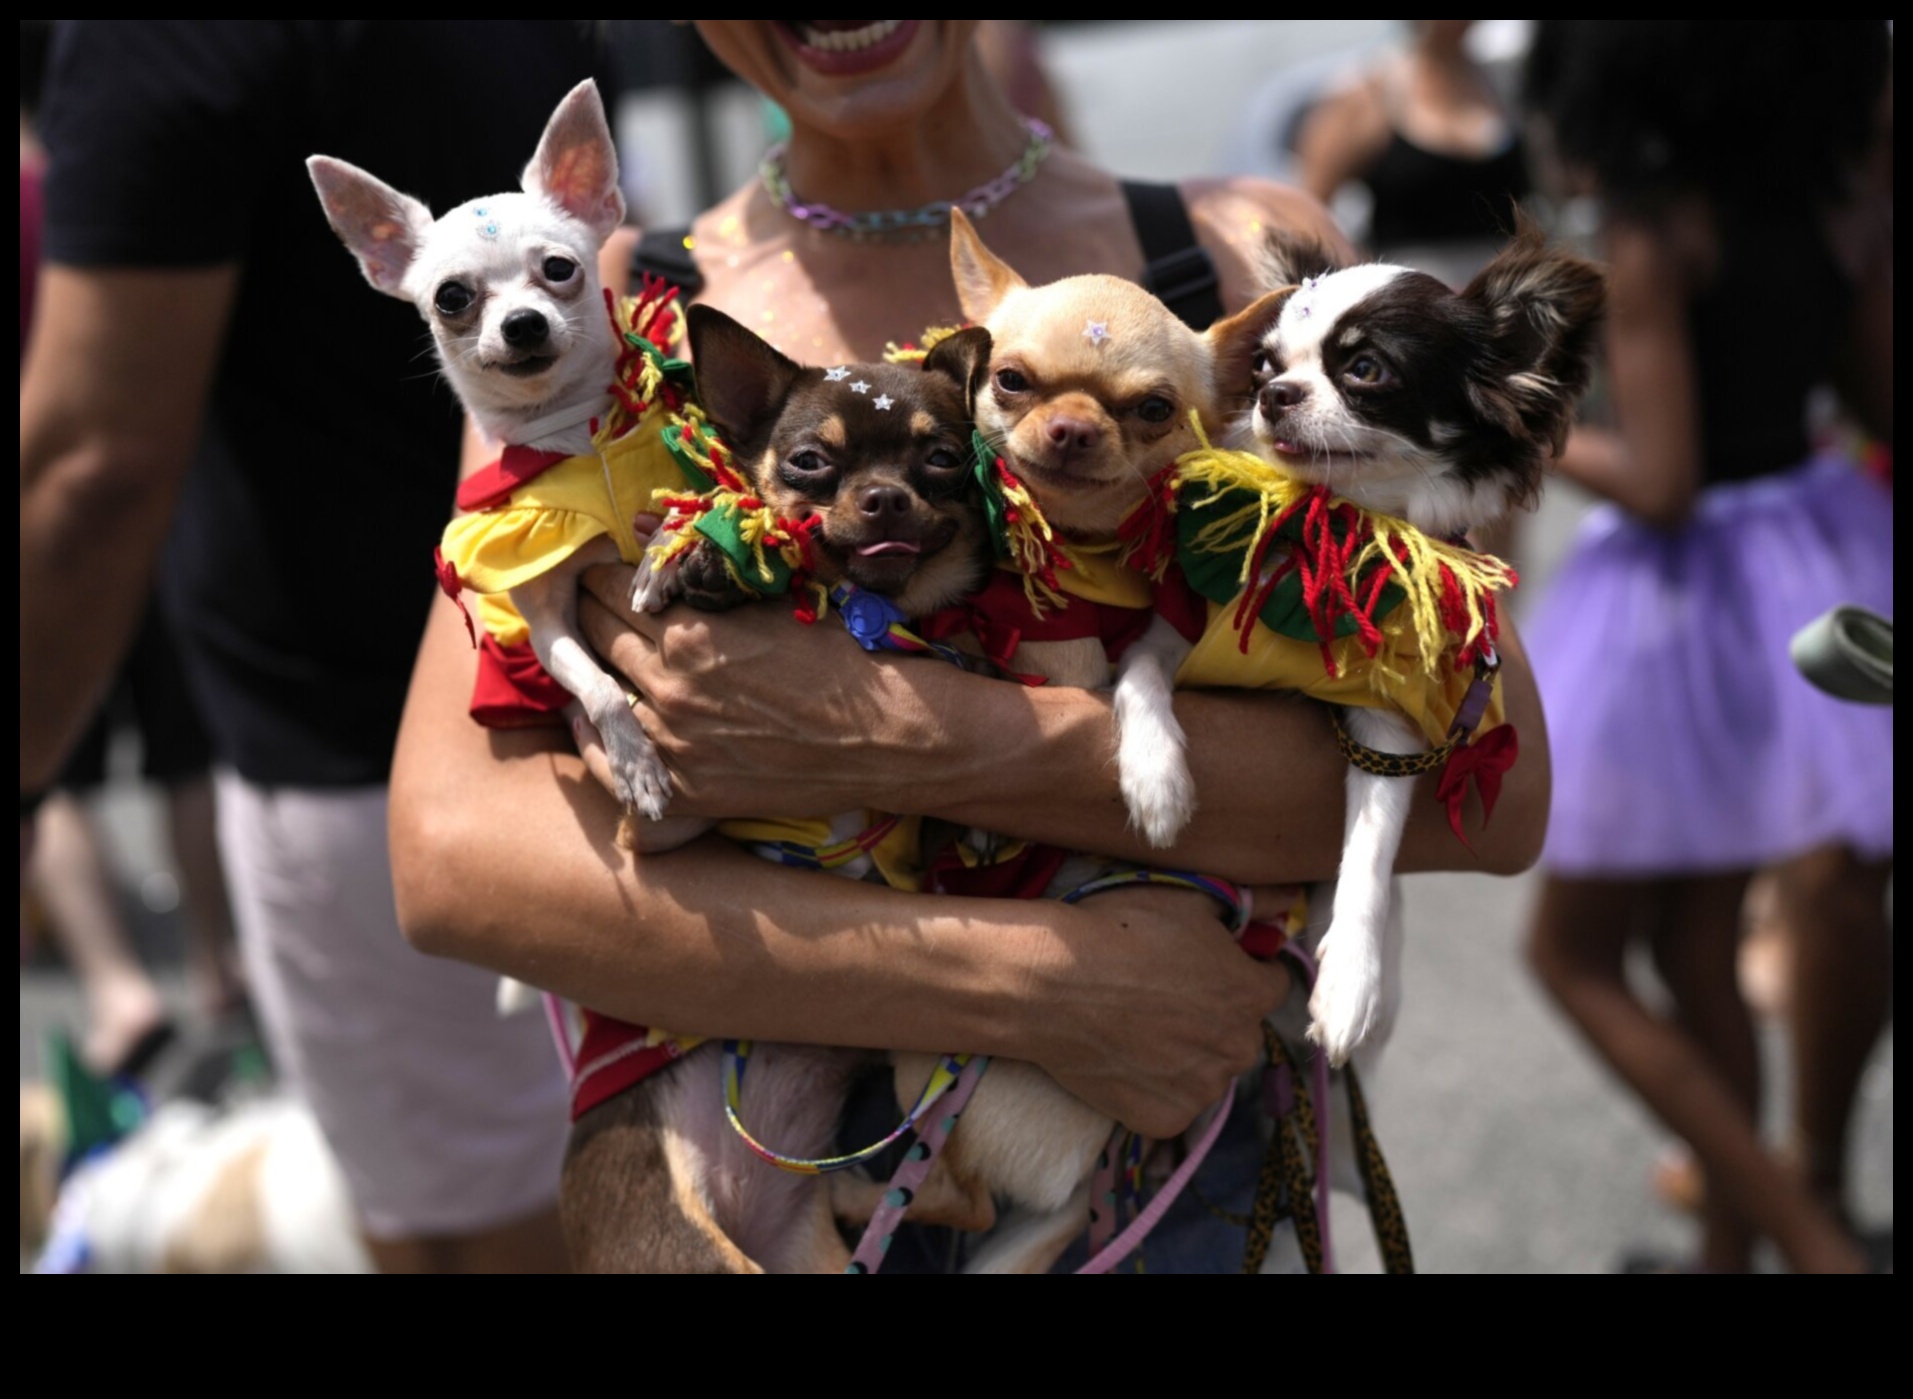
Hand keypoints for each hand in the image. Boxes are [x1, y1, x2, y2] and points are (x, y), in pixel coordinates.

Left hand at [578, 561, 967, 819]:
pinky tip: (590, 720)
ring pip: (600, 696)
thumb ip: (707, 570)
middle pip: (599, 638)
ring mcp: (674, 744)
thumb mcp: (775, 600)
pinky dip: (593, 740)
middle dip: (593, 615)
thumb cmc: (841, 659)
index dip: (607, 579)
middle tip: (594, 608)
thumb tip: (645, 524)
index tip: (608, 577)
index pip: (615, 592)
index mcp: (692, 633)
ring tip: (596, 657)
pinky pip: (612, 765)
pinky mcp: (685, 791)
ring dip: (594, 670)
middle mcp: (671, 688)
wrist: (887, 738)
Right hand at [1026, 885, 1291, 1138]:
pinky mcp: (1166, 1120)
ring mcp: (1202, 1090)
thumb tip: (1287, 901)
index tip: (1207, 966)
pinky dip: (1155, 1088)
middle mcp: (1239, 1048)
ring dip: (1187, 1054)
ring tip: (1138, 1027)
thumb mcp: (1187, 900)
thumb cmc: (1120, 933)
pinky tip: (1124, 1058)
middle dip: (1214, 1017)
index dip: (1240, 971)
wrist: (1050, 985)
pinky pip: (1172, 1103)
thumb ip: (1248, 904)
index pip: (1271, 984)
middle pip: (1239, 1032)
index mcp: (1251, 994)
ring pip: (1207, 1070)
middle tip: (1165, 997)